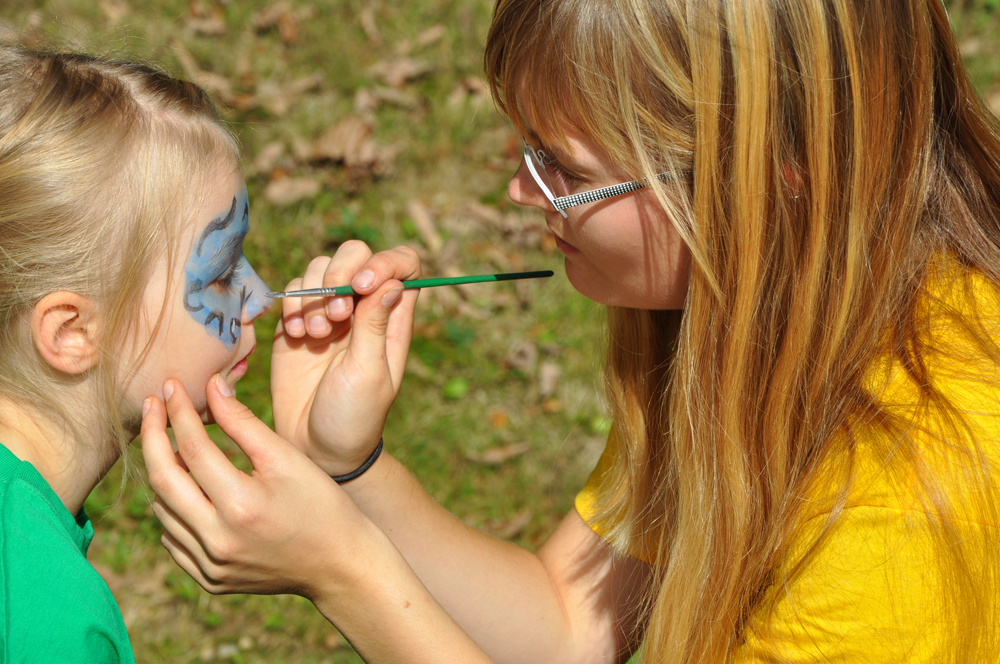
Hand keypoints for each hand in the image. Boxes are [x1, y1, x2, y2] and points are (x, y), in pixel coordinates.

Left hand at [141, 375, 376, 597]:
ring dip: (162, 472)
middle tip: (152, 406)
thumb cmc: (321, 504)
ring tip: (172, 444)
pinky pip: (173, 540)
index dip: (179, 411)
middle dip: (152, 436)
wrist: (339, 565)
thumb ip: (244, 423)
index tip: (171, 386)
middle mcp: (218, 540)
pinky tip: (187, 489)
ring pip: (163, 511)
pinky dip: (172, 509)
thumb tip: (210, 388)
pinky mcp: (210, 580)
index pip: (193, 448)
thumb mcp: (287, 458)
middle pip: (163, 480)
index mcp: (241, 505)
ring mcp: (210, 566)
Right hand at [271, 241, 420, 474]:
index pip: (403, 266)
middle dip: (340, 273)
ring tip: (314, 334)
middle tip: (336, 315)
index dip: (385, 261)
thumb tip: (393, 282)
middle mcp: (363, 309)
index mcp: (392, 319)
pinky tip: (296, 334)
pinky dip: (292, 304)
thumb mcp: (369, 372)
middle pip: (357, 256)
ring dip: (314, 293)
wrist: (314, 446)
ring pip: (321, 268)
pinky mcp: (299, 321)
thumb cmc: (354, 416)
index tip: (362, 284)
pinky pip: (294, 290)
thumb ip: (375, 325)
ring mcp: (330, 312)